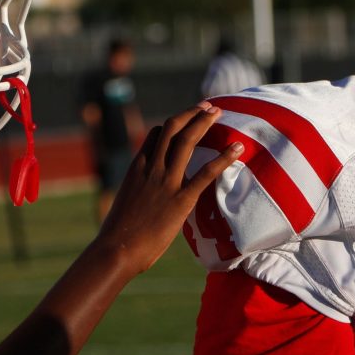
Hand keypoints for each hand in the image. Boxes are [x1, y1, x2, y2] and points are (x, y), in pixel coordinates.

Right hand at [96, 101, 242, 272]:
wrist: (117, 248)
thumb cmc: (117, 235)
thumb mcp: (125, 204)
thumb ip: (138, 193)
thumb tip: (144, 199)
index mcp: (137, 168)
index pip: (155, 134)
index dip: (173, 123)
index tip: (187, 119)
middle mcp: (151, 168)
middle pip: (172, 128)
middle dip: (191, 113)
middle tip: (207, 106)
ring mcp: (166, 181)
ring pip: (186, 140)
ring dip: (204, 122)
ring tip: (219, 111)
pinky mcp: (181, 199)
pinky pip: (205, 173)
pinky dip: (223, 158)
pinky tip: (237, 148)